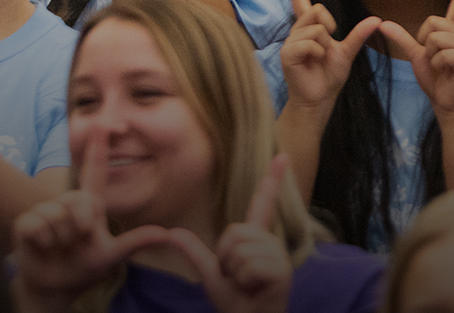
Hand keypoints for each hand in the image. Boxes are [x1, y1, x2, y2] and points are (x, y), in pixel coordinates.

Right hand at [10, 128, 173, 303]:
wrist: (55, 286)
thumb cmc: (84, 267)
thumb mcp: (112, 255)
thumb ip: (135, 242)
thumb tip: (165, 234)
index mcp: (90, 204)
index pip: (95, 171)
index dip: (98, 147)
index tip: (103, 124)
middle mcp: (68, 202)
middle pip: (78, 201)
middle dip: (81, 227)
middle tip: (77, 242)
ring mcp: (46, 210)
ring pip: (57, 216)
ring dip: (62, 239)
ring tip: (59, 246)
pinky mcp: (26, 223)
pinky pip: (38, 226)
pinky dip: (43, 242)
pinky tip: (42, 248)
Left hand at [165, 156, 295, 312]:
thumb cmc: (235, 302)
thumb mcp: (210, 275)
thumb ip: (194, 252)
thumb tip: (171, 233)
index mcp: (256, 240)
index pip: (263, 204)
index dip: (272, 180)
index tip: (282, 155)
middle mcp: (271, 243)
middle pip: (236, 232)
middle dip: (226, 257)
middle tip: (237, 277)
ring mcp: (279, 256)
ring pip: (241, 249)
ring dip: (235, 271)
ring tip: (247, 284)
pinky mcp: (282, 270)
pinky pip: (250, 265)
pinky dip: (245, 280)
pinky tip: (255, 288)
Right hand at [277, 0, 380, 111]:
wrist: (320, 99)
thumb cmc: (329, 76)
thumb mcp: (348, 52)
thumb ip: (359, 35)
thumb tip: (377, 19)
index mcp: (309, 27)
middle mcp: (297, 30)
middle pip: (317, 9)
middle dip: (330, 26)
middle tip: (329, 45)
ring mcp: (290, 41)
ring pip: (316, 28)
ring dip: (325, 44)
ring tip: (319, 58)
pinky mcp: (287, 53)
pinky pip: (310, 43)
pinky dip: (318, 52)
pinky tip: (313, 62)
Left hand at [379, 0, 453, 116]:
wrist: (446, 101)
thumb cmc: (435, 77)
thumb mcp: (415, 55)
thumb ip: (402, 38)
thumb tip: (382, 23)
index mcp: (452, 30)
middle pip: (433, 21)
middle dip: (424, 40)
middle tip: (432, 57)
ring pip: (436, 38)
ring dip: (431, 55)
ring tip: (441, 66)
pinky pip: (443, 54)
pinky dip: (437, 64)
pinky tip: (445, 72)